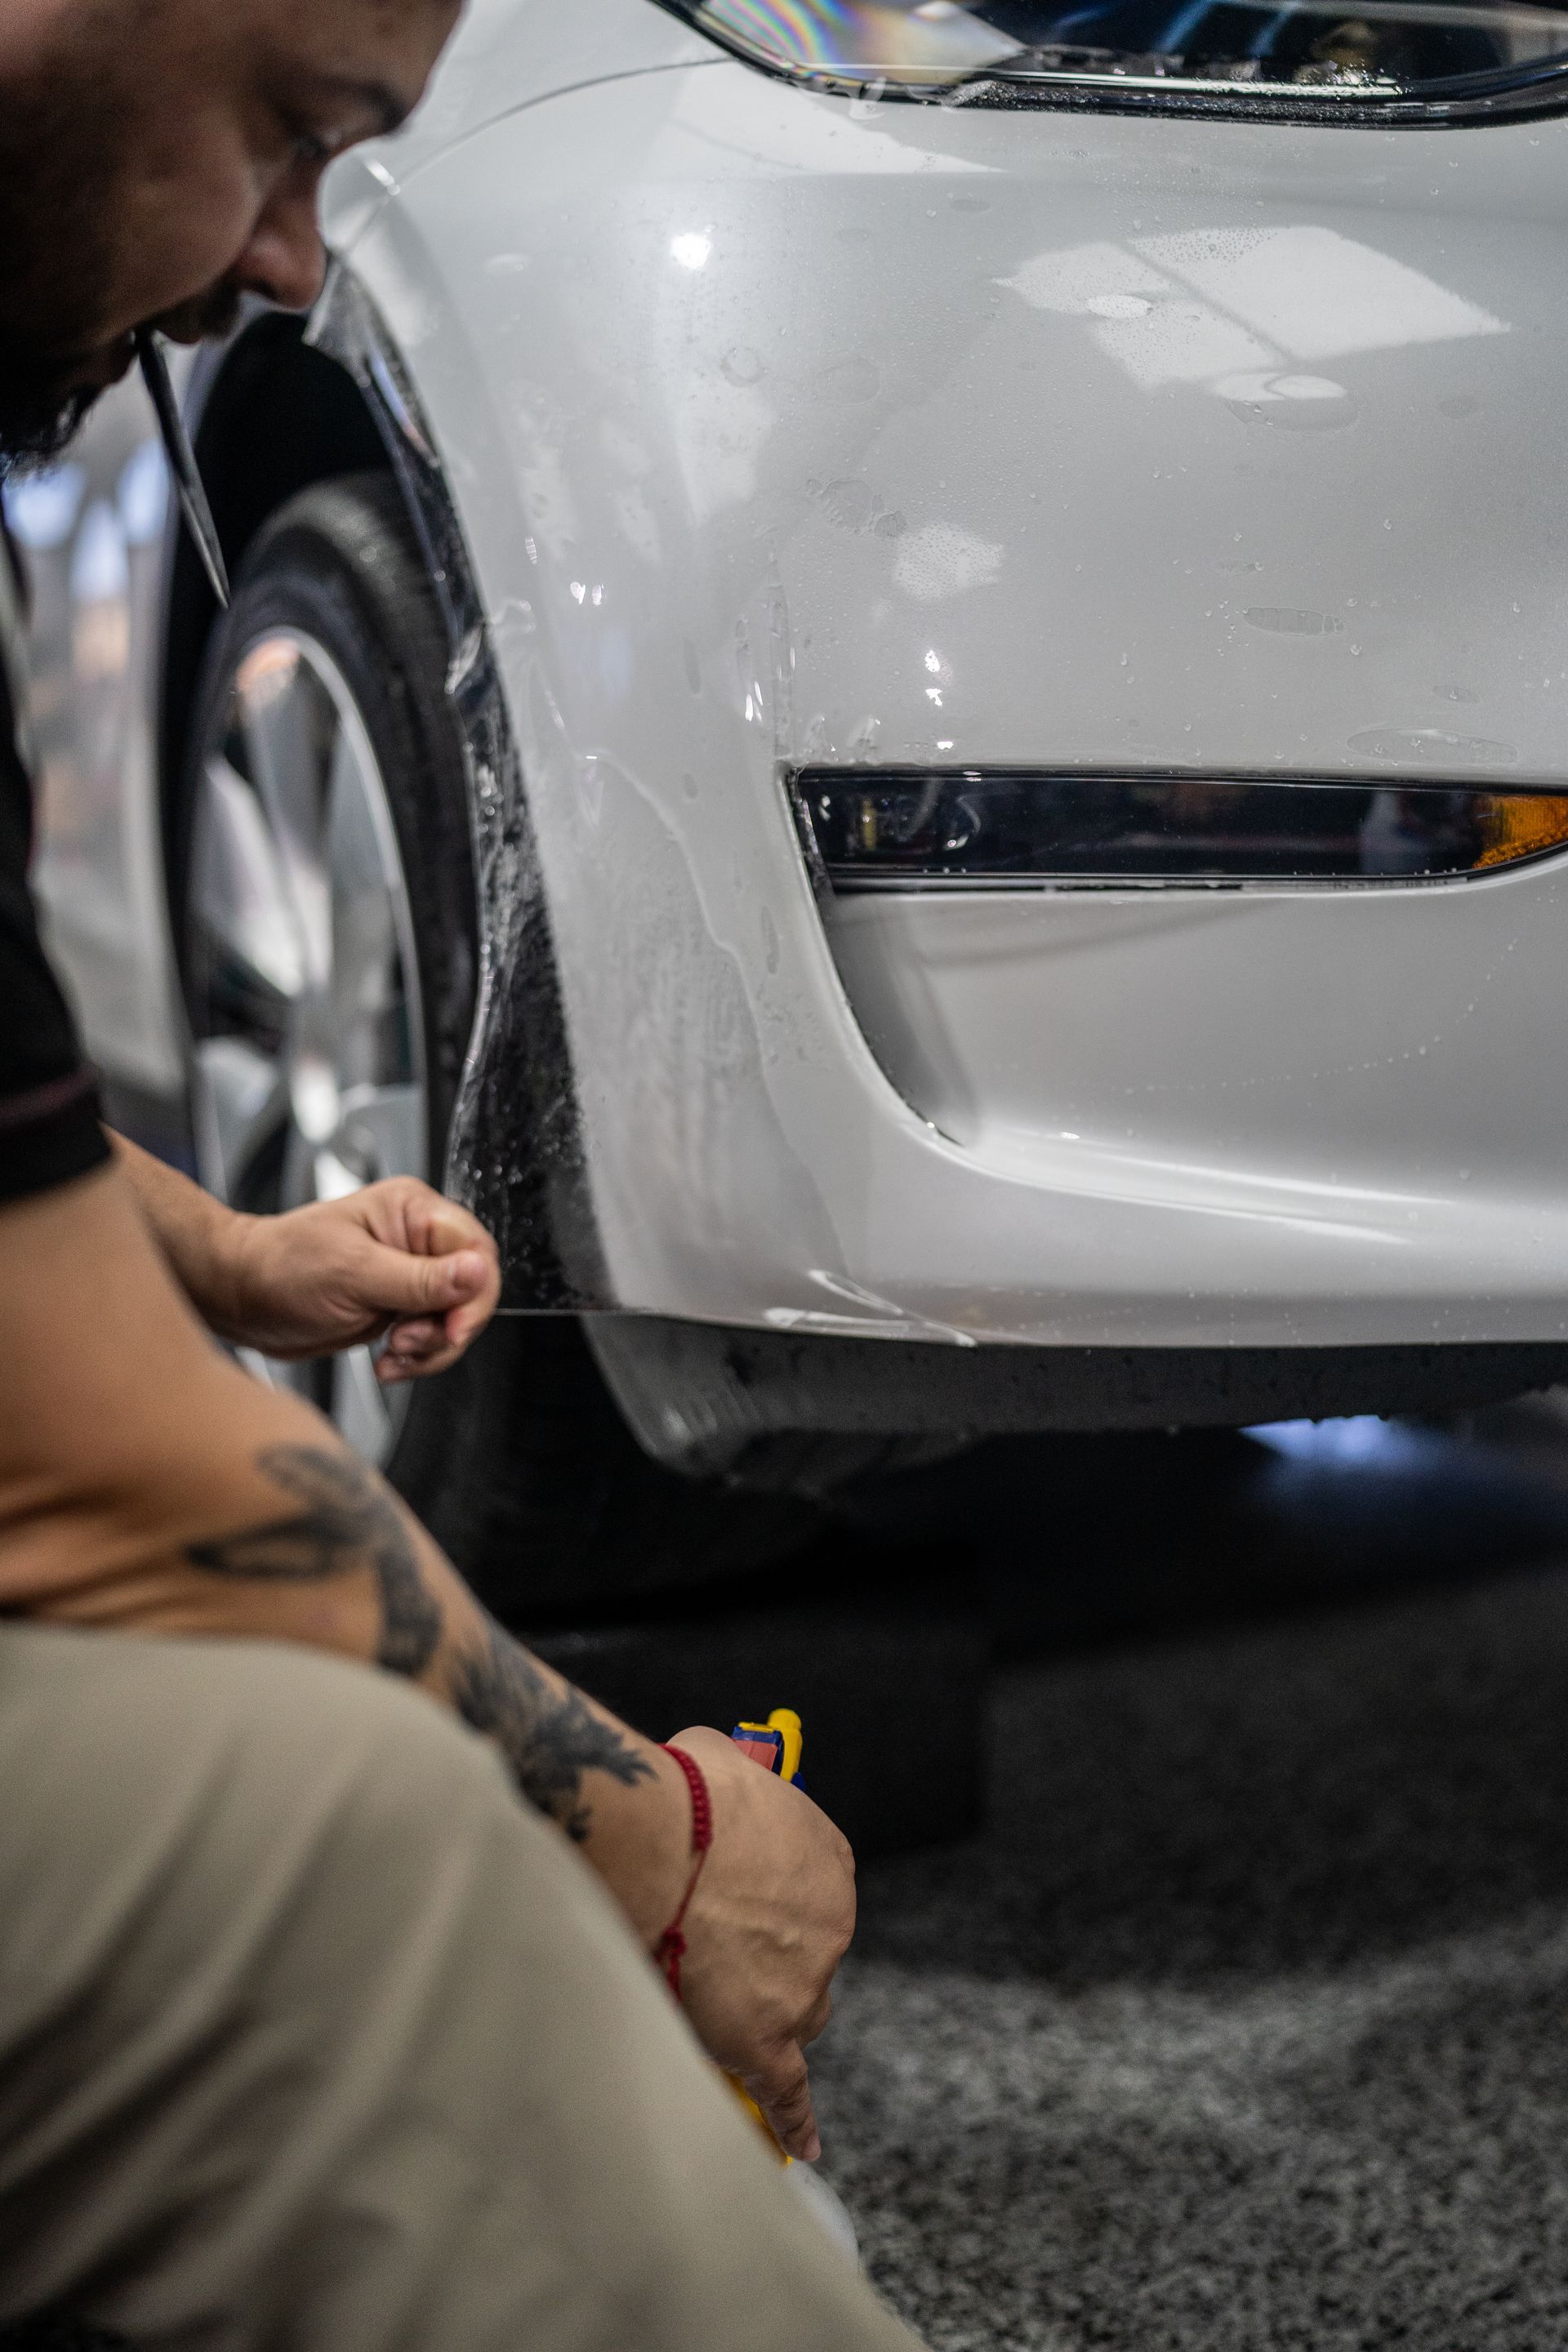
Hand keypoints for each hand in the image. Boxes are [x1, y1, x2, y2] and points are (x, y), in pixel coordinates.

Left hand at [222, 1179, 500, 1381]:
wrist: (239, 1296)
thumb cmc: (280, 1268)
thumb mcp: (353, 1274)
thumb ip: (421, 1279)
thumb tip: (478, 1272)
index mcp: (412, 1212)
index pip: (476, 1249)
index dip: (474, 1294)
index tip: (452, 1328)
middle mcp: (416, 1240)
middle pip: (472, 1289)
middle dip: (448, 1327)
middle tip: (409, 1343)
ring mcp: (408, 1275)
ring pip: (454, 1319)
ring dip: (430, 1349)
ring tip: (392, 1355)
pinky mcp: (398, 1306)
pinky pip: (430, 1337)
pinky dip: (415, 1358)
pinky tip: (386, 1362)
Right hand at [663, 1725, 856, 2163]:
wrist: (659, 1844)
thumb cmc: (686, 1794)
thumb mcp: (721, 1760)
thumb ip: (731, 1782)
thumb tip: (710, 1778)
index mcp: (830, 1860)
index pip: (816, 1898)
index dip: (776, 1907)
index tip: (745, 1908)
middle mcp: (832, 1927)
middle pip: (812, 1963)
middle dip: (774, 1963)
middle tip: (718, 1953)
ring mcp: (802, 1987)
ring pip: (797, 2019)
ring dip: (765, 2017)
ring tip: (710, 2005)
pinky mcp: (765, 2039)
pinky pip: (787, 2090)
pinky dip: (796, 2117)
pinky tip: (803, 2140)